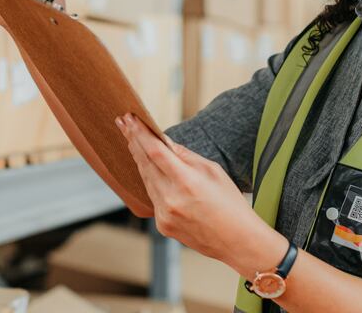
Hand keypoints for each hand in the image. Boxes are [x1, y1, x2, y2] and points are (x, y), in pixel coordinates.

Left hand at [116, 113, 286, 276]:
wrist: (238, 242)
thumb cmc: (231, 203)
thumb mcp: (213, 171)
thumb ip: (185, 156)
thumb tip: (164, 141)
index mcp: (186, 181)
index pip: (155, 151)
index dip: (139, 133)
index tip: (129, 118)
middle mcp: (171, 198)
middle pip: (145, 163)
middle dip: (133, 141)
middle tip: (123, 122)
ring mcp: (164, 214)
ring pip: (146, 179)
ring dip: (139, 159)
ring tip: (131, 140)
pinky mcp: (162, 225)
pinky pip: (152, 197)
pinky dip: (150, 181)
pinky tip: (147, 168)